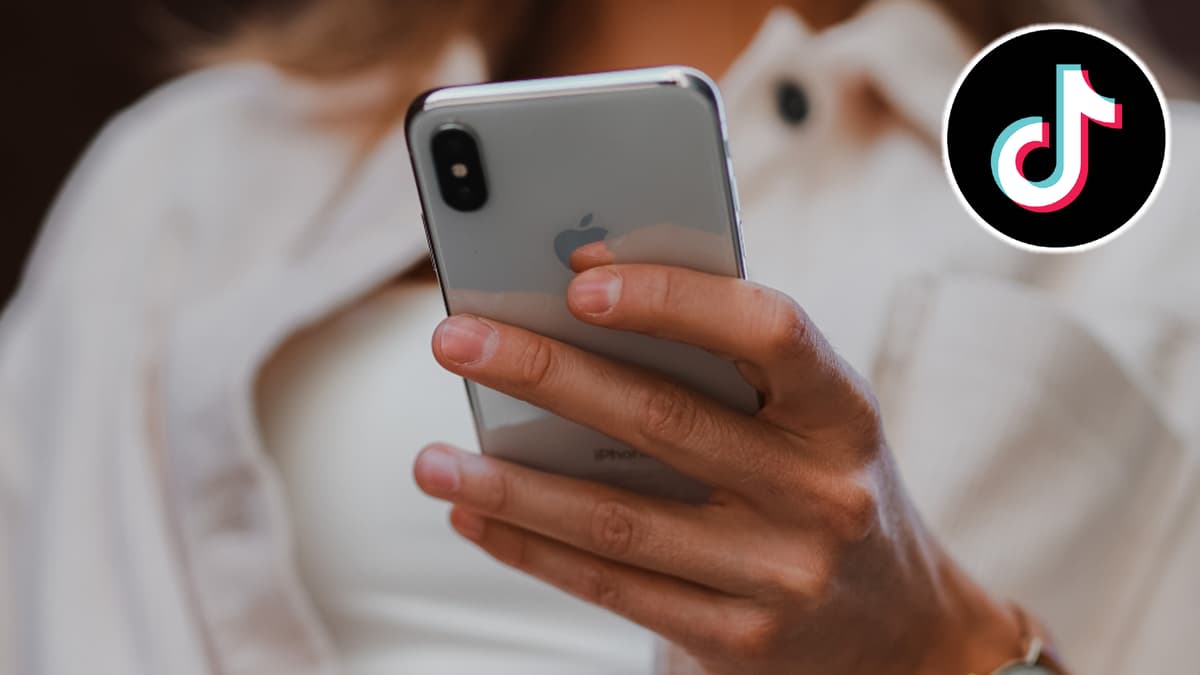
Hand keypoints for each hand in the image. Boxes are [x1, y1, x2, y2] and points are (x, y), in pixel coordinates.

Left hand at [415, 253, 1029, 673]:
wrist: (899, 632)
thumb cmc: (822, 486)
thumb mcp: (808, 419)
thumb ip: (723, 367)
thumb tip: (582, 305)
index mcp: (842, 411)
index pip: (770, 331)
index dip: (674, 299)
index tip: (579, 276)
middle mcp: (819, 493)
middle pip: (666, 422)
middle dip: (548, 375)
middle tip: (456, 341)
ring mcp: (780, 575)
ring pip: (619, 520)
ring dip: (512, 484)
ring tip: (431, 458)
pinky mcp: (737, 639)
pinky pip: (613, 587)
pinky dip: (533, 548)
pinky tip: (476, 515)